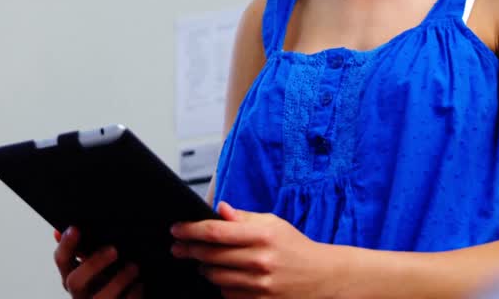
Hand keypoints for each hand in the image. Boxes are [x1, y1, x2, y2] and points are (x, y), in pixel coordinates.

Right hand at [53, 226, 143, 297]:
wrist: (125, 294)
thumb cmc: (111, 276)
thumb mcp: (96, 260)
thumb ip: (82, 247)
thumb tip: (59, 231)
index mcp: (74, 275)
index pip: (61, 260)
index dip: (66, 245)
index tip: (75, 228)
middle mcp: (80, 294)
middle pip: (74, 282)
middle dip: (93, 264)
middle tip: (113, 249)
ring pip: (100, 298)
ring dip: (118, 281)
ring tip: (134, 267)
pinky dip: (132, 294)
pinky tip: (139, 285)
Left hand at [170, 201, 340, 298]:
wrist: (322, 277)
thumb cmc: (294, 247)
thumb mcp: (272, 224)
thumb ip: (243, 218)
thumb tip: (219, 209)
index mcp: (263, 236)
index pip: (216, 232)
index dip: (191, 230)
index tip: (176, 229)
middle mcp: (261, 261)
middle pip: (210, 255)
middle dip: (189, 250)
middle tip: (179, 247)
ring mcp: (260, 285)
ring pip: (215, 277)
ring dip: (203, 268)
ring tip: (202, 261)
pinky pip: (227, 294)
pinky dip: (220, 285)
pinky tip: (223, 276)